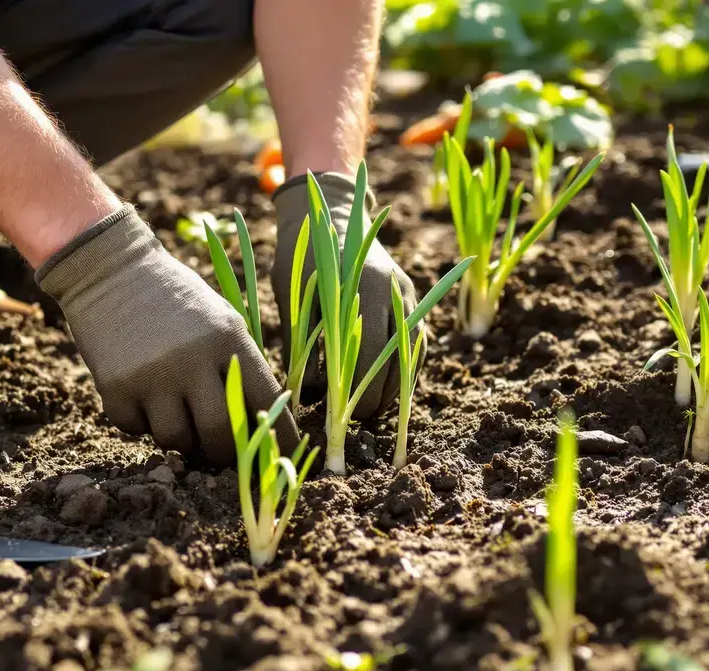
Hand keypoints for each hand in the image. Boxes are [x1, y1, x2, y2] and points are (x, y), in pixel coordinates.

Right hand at [37, 206, 298, 464]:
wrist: (110, 270)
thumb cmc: (175, 299)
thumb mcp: (221, 320)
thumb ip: (242, 366)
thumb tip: (264, 425)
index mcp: (229, 340)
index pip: (267, 403)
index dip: (279, 438)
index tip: (283, 458)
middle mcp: (193, 360)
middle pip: (220, 435)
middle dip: (225, 454)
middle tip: (221, 453)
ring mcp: (152, 376)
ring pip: (176, 440)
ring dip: (179, 436)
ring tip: (175, 410)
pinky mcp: (115, 387)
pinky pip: (136, 429)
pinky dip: (141, 422)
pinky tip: (141, 392)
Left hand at [271, 172, 425, 418]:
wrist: (328, 210)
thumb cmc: (300, 254)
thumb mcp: (292, 297)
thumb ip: (300, 344)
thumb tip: (306, 396)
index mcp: (367, 288)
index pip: (373, 358)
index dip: (361, 395)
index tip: (344, 419)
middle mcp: (396, 291)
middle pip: (398, 362)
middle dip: (380, 399)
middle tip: (356, 423)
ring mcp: (408, 294)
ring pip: (412, 355)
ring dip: (395, 388)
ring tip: (371, 411)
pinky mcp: (411, 296)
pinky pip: (416, 342)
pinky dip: (404, 369)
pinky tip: (385, 388)